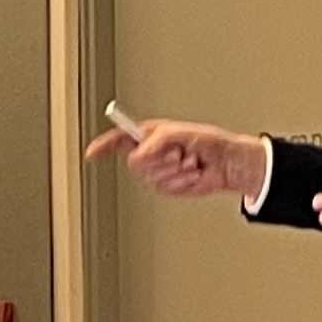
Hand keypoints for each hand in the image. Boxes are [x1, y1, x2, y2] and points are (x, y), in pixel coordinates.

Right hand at [84, 117, 265, 199]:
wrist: (229, 163)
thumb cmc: (210, 142)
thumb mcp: (181, 133)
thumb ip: (157, 141)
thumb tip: (137, 155)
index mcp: (152, 134)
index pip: (121, 139)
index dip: (104, 146)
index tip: (92, 153)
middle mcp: (153, 153)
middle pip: (135, 163)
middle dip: (159, 159)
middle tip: (179, 153)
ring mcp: (161, 171)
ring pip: (151, 178)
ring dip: (174, 171)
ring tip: (190, 162)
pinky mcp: (170, 187)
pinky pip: (166, 188)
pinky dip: (182, 182)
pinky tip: (193, 174)